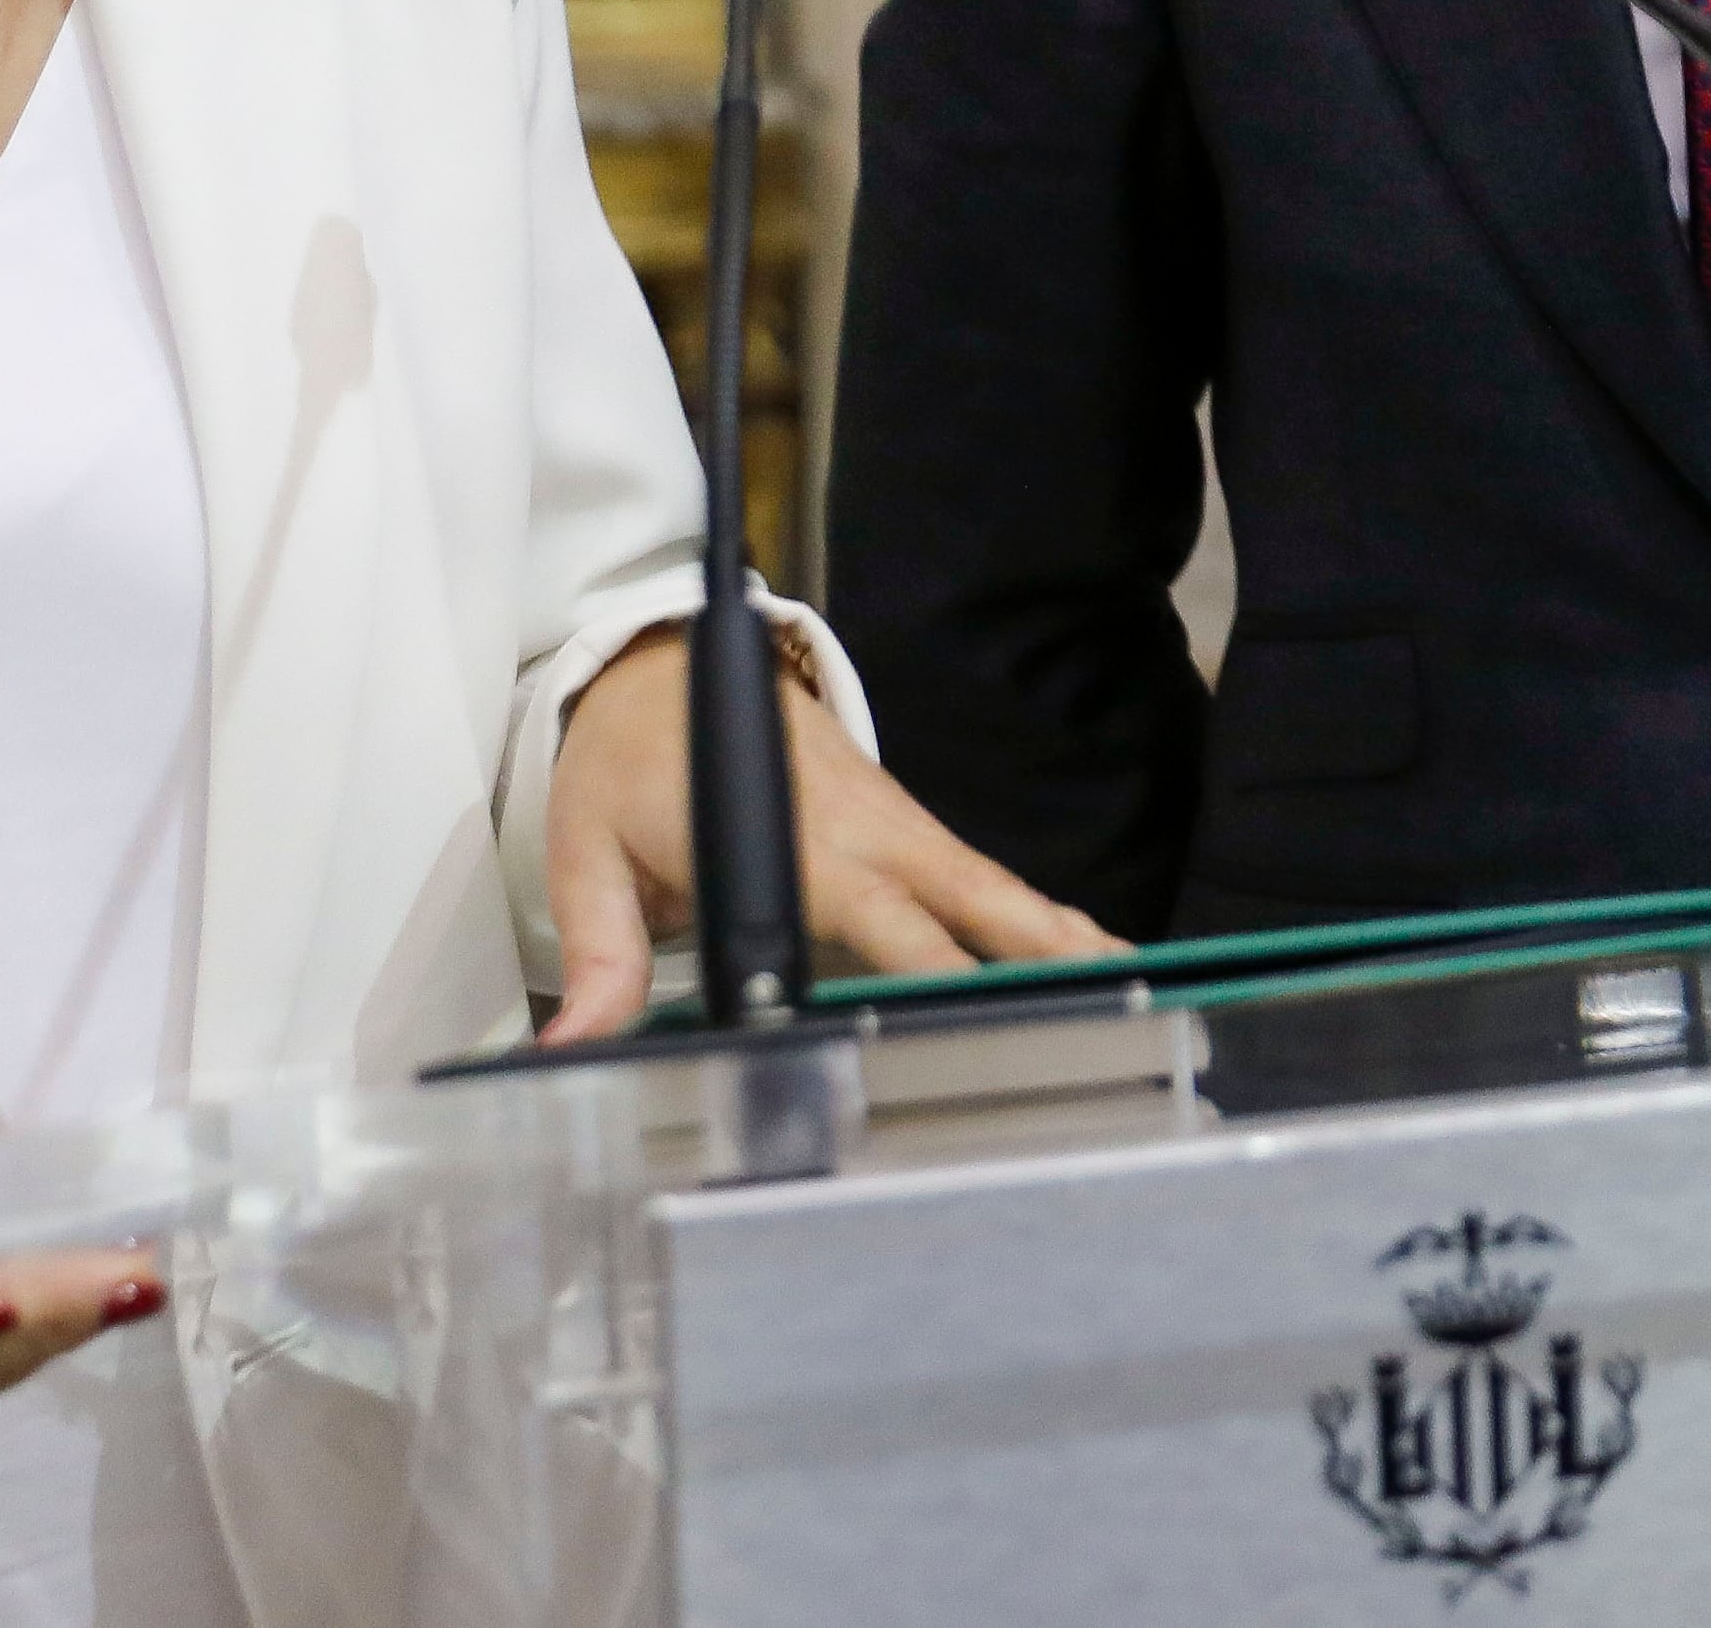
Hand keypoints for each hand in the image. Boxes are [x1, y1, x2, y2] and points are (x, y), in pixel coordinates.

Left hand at [537, 629, 1118, 1041]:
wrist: (660, 664)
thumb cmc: (628, 757)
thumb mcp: (589, 850)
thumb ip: (599, 954)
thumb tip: (574, 1047)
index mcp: (797, 840)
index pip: (882, 920)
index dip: (933, 972)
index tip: (981, 1023)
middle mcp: (865, 831)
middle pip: (975, 898)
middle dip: (1042, 950)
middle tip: (1113, 1004)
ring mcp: (894, 824)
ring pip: (995, 886)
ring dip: (1060, 935)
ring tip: (1136, 988)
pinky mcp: (902, 827)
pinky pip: (979, 879)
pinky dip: (1037, 917)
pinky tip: (1085, 957)